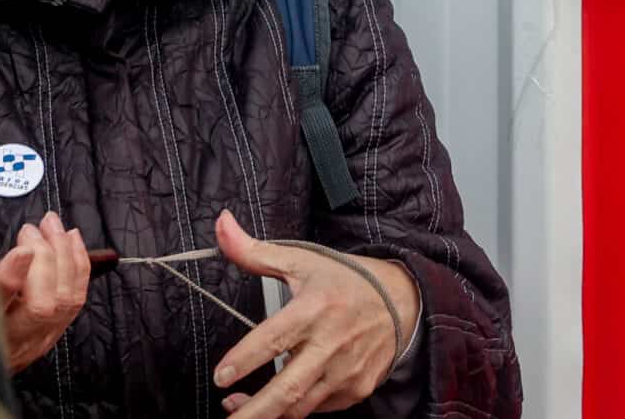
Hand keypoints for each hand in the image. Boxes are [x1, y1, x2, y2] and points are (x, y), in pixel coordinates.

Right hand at [0, 212, 91, 372]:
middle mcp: (10, 344)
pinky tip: (71, 238)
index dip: (10, 279)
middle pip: (40, 305)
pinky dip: (78, 263)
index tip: (22, 251)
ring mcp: (36, 341)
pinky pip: (76, 298)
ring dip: (64, 254)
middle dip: (44, 257)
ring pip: (64, 301)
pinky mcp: (53, 335)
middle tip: (31, 229)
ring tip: (52, 225)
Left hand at [211, 211, 417, 417]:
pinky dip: (294, 409)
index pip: (275, 338)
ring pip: (300, 406)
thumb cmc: (346, 279)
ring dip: (266, 413)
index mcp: (315, 308)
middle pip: (287, 388)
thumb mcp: (303, 260)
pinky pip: (319, 407)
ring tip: (239, 411)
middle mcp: (331, 343)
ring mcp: (346, 370)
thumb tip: (221, 225)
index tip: (221, 376)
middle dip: (253, 412)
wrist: (403, 300)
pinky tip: (276, 404)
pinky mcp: (356, 388)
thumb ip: (255, 251)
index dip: (246, 358)